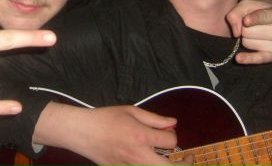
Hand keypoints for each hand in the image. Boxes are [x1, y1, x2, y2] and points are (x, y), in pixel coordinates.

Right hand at [34, 102, 185, 165]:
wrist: (82, 133)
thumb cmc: (106, 118)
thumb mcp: (131, 111)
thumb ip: (154, 119)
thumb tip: (173, 123)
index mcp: (140, 136)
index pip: (171, 141)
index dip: (173, 135)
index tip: (168, 131)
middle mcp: (138, 156)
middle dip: (185, 164)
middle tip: (188, 158)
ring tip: (172, 162)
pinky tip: (151, 162)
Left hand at [226, 0, 271, 63]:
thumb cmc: (262, 10)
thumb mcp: (248, 4)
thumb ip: (237, 12)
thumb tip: (236, 33)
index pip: (264, 17)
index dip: (254, 19)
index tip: (246, 21)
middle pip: (248, 31)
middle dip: (244, 27)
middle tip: (253, 24)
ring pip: (247, 43)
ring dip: (246, 38)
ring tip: (256, 32)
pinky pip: (257, 58)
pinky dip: (247, 58)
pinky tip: (239, 58)